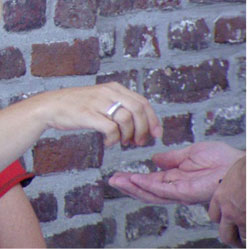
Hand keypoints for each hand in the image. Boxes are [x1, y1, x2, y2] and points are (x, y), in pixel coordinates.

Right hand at [42, 82, 162, 147]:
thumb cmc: (75, 106)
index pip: (143, 102)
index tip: (157, 134)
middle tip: (139, 142)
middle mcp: (108, 92)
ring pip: (127, 119)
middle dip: (144, 130)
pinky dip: (113, 139)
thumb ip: (118, 105)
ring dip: (128, 136)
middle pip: (138, 110)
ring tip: (122, 142)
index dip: (153, 120)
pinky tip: (108, 142)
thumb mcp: (100, 99)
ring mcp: (98, 103)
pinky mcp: (88, 114)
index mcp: (113, 88)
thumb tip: (140, 122)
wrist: (50, 106)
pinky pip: (110, 129)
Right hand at [109, 141, 244, 204]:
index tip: (119, 175)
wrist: (235, 164)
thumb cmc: (220, 159)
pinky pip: (161, 190)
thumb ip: (171, 158)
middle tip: (112, 181)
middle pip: (146, 191)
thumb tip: (155, 158)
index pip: (150, 182)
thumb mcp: (189, 153)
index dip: (133, 179)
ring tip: (117, 181)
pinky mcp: (184, 192)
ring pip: (150, 194)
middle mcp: (175, 188)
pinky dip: (145, 185)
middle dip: (128, 186)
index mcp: (175, 179)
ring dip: (132, 188)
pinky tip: (133, 179)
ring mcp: (179, 192)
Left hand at [209, 155, 245, 246]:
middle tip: (239, 238)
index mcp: (221, 197)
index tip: (229, 219)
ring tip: (247, 238)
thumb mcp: (236, 173)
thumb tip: (239, 187)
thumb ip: (233, 185)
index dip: (222, 219)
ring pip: (240, 239)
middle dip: (232, 237)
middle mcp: (229, 212)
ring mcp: (242, 219)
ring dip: (245, 239)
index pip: (214, 216)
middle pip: (224, 234)